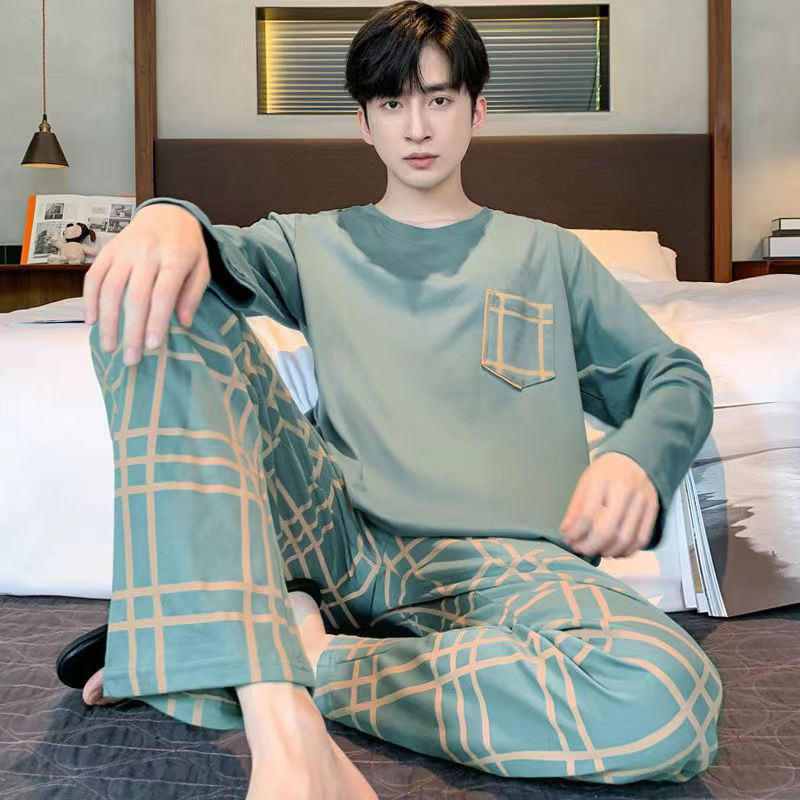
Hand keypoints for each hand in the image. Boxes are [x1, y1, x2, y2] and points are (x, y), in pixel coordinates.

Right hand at [83, 203, 210, 365]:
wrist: (168, 213)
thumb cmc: (188, 248)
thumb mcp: (202, 267)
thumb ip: (193, 294)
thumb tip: (183, 323)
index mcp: (175, 258)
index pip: (163, 294)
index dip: (156, 322)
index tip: (151, 348)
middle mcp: (147, 253)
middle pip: (135, 297)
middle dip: (131, 331)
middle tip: (130, 359)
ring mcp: (124, 250)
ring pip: (110, 288)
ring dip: (107, 321)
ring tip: (109, 347)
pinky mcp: (108, 250)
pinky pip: (94, 276)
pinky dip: (89, 299)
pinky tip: (91, 321)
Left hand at [559, 452, 658, 557]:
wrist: (636, 458)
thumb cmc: (607, 471)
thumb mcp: (586, 481)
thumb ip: (576, 506)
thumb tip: (566, 530)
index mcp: (602, 480)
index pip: (587, 514)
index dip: (576, 533)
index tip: (569, 539)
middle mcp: (624, 490)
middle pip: (608, 530)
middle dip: (591, 546)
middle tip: (581, 549)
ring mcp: (642, 500)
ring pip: (626, 538)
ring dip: (609, 551)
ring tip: (597, 551)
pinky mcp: (653, 509)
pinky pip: (641, 538)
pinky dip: (627, 551)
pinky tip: (616, 551)